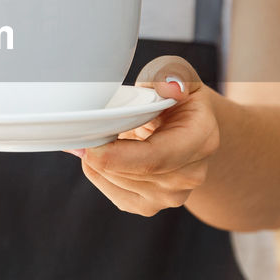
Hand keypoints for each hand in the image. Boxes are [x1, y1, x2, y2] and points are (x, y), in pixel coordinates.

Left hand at [70, 56, 219, 216]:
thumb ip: (173, 74)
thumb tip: (169, 87)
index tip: (88, 145)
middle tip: (79, 132)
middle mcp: (190, 175)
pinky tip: (101, 155)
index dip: (117, 156)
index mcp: (200, 140)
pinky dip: (99, 174)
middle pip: (130, 173)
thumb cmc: (178, 100)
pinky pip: (114, 193)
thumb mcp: (179, 75)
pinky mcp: (149, 206)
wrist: (188, 130)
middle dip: (98, 154)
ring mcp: (171, 196)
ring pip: (117, 183)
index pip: (155, 158)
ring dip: (97, 162)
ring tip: (94, 137)